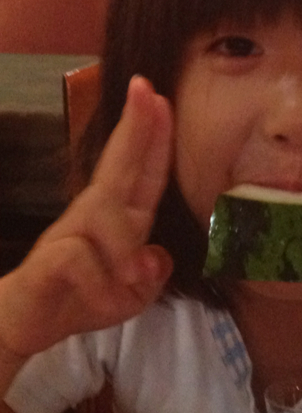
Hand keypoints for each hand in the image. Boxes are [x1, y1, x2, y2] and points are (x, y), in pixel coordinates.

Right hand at [0, 77, 173, 359]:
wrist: (27, 324)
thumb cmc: (82, 298)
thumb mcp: (131, 295)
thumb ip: (152, 275)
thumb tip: (157, 255)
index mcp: (120, 218)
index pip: (143, 174)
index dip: (155, 138)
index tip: (163, 99)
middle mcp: (94, 215)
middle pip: (118, 166)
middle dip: (136, 128)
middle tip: (147, 89)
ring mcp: (68, 233)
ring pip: (105, 216)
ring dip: (124, 249)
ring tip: (130, 281)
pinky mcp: (49, 259)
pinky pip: (81, 261)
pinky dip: (100, 286)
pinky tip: (102, 300)